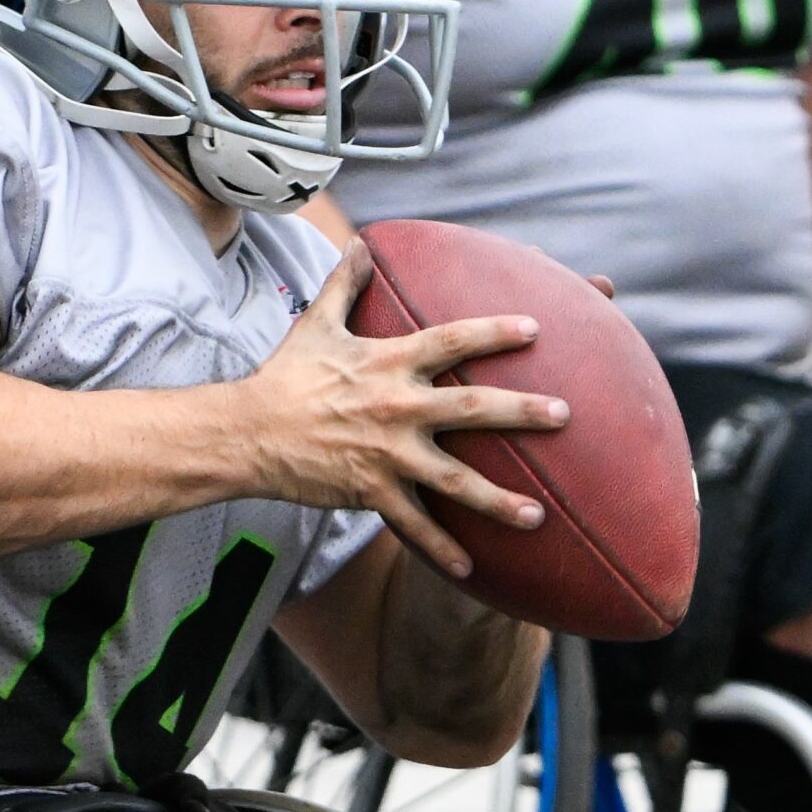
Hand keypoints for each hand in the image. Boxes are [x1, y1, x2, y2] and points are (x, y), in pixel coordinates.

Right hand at [236, 238, 569, 578]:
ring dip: (499, 500)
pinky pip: (414, 525)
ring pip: (454, 481)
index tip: (536, 329)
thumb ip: (344, 283)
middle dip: (522, 412)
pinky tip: (472, 569)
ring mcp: (386, 454)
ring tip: (538, 515)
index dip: (495, 332)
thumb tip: (361, 243)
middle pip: (472, 408)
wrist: (246, 432)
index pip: (452, 340)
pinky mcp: (371, 491)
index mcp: (388, 363)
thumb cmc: (284, 376)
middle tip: (565, 415)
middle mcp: (396, 407)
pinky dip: (442, 549)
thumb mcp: (316, 324)